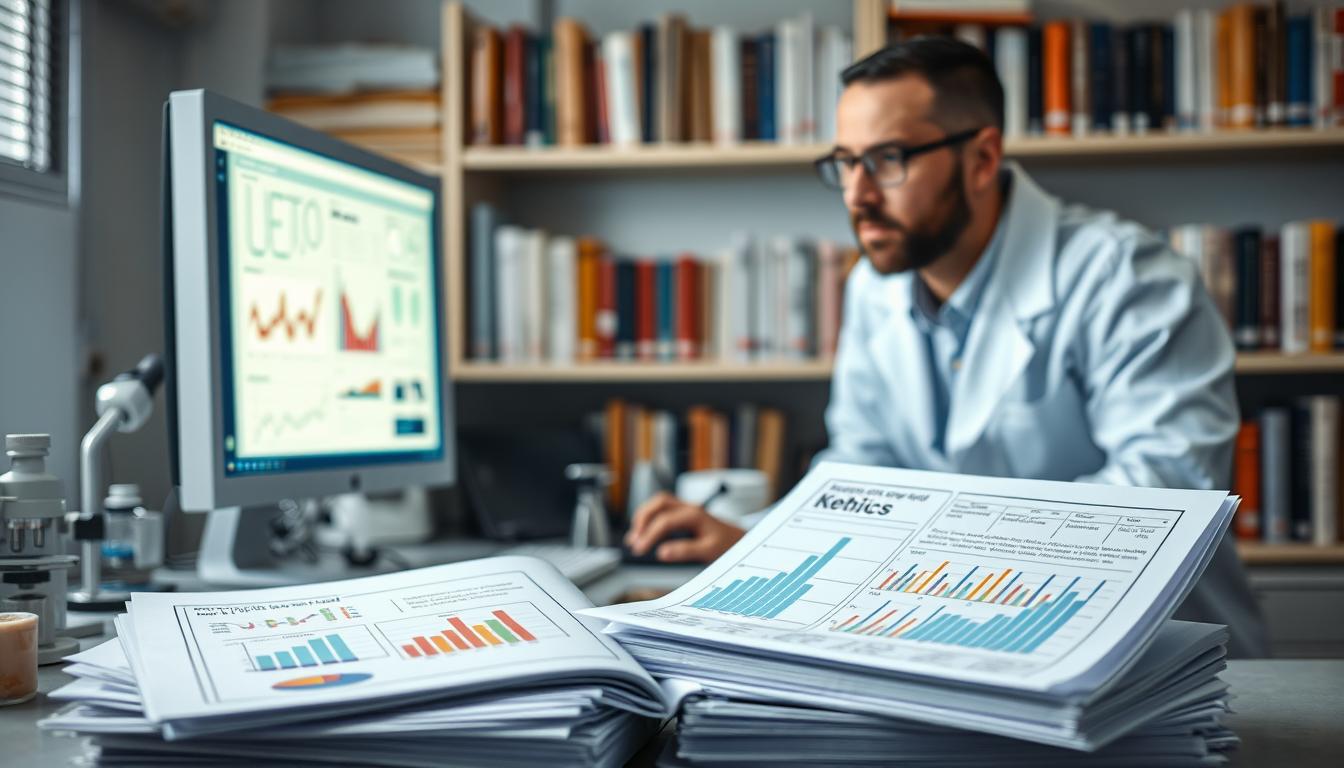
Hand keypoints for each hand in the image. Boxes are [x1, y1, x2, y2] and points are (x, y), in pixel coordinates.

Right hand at [625, 492, 745, 562]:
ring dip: (644, 516)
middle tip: (633, 541)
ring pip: (660, 502)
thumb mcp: (709, 551)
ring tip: (635, 536)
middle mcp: (689, 508)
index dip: (649, 535)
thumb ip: (685, 551)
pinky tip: (646, 531)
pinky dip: (651, 517)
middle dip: (642, 519)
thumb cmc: (728, 545)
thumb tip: (662, 553)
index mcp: (694, 515)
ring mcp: (687, 509)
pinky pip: (664, 508)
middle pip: (659, 503)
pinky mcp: (686, 514)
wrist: (742, 540)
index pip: (664, 521)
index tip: (639, 550)